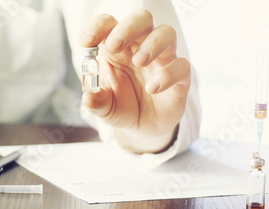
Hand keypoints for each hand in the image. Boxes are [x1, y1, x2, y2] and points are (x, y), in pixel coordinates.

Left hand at [78, 10, 190, 152]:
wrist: (145, 130)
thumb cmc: (123, 108)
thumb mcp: (104, 108)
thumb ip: (96, 102)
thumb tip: (89, 97)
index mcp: (118, 48)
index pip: (109, 23)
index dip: (97, 27)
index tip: (86, 42)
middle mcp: (142, 48)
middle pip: (142, 18)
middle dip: (128, 27)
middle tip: (114, 45)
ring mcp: (163, 61)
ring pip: (167, 33)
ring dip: (152, 43)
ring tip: (139, 62)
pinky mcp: (180, 78)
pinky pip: (182, 66)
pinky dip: (168, 74)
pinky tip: (153, 88)